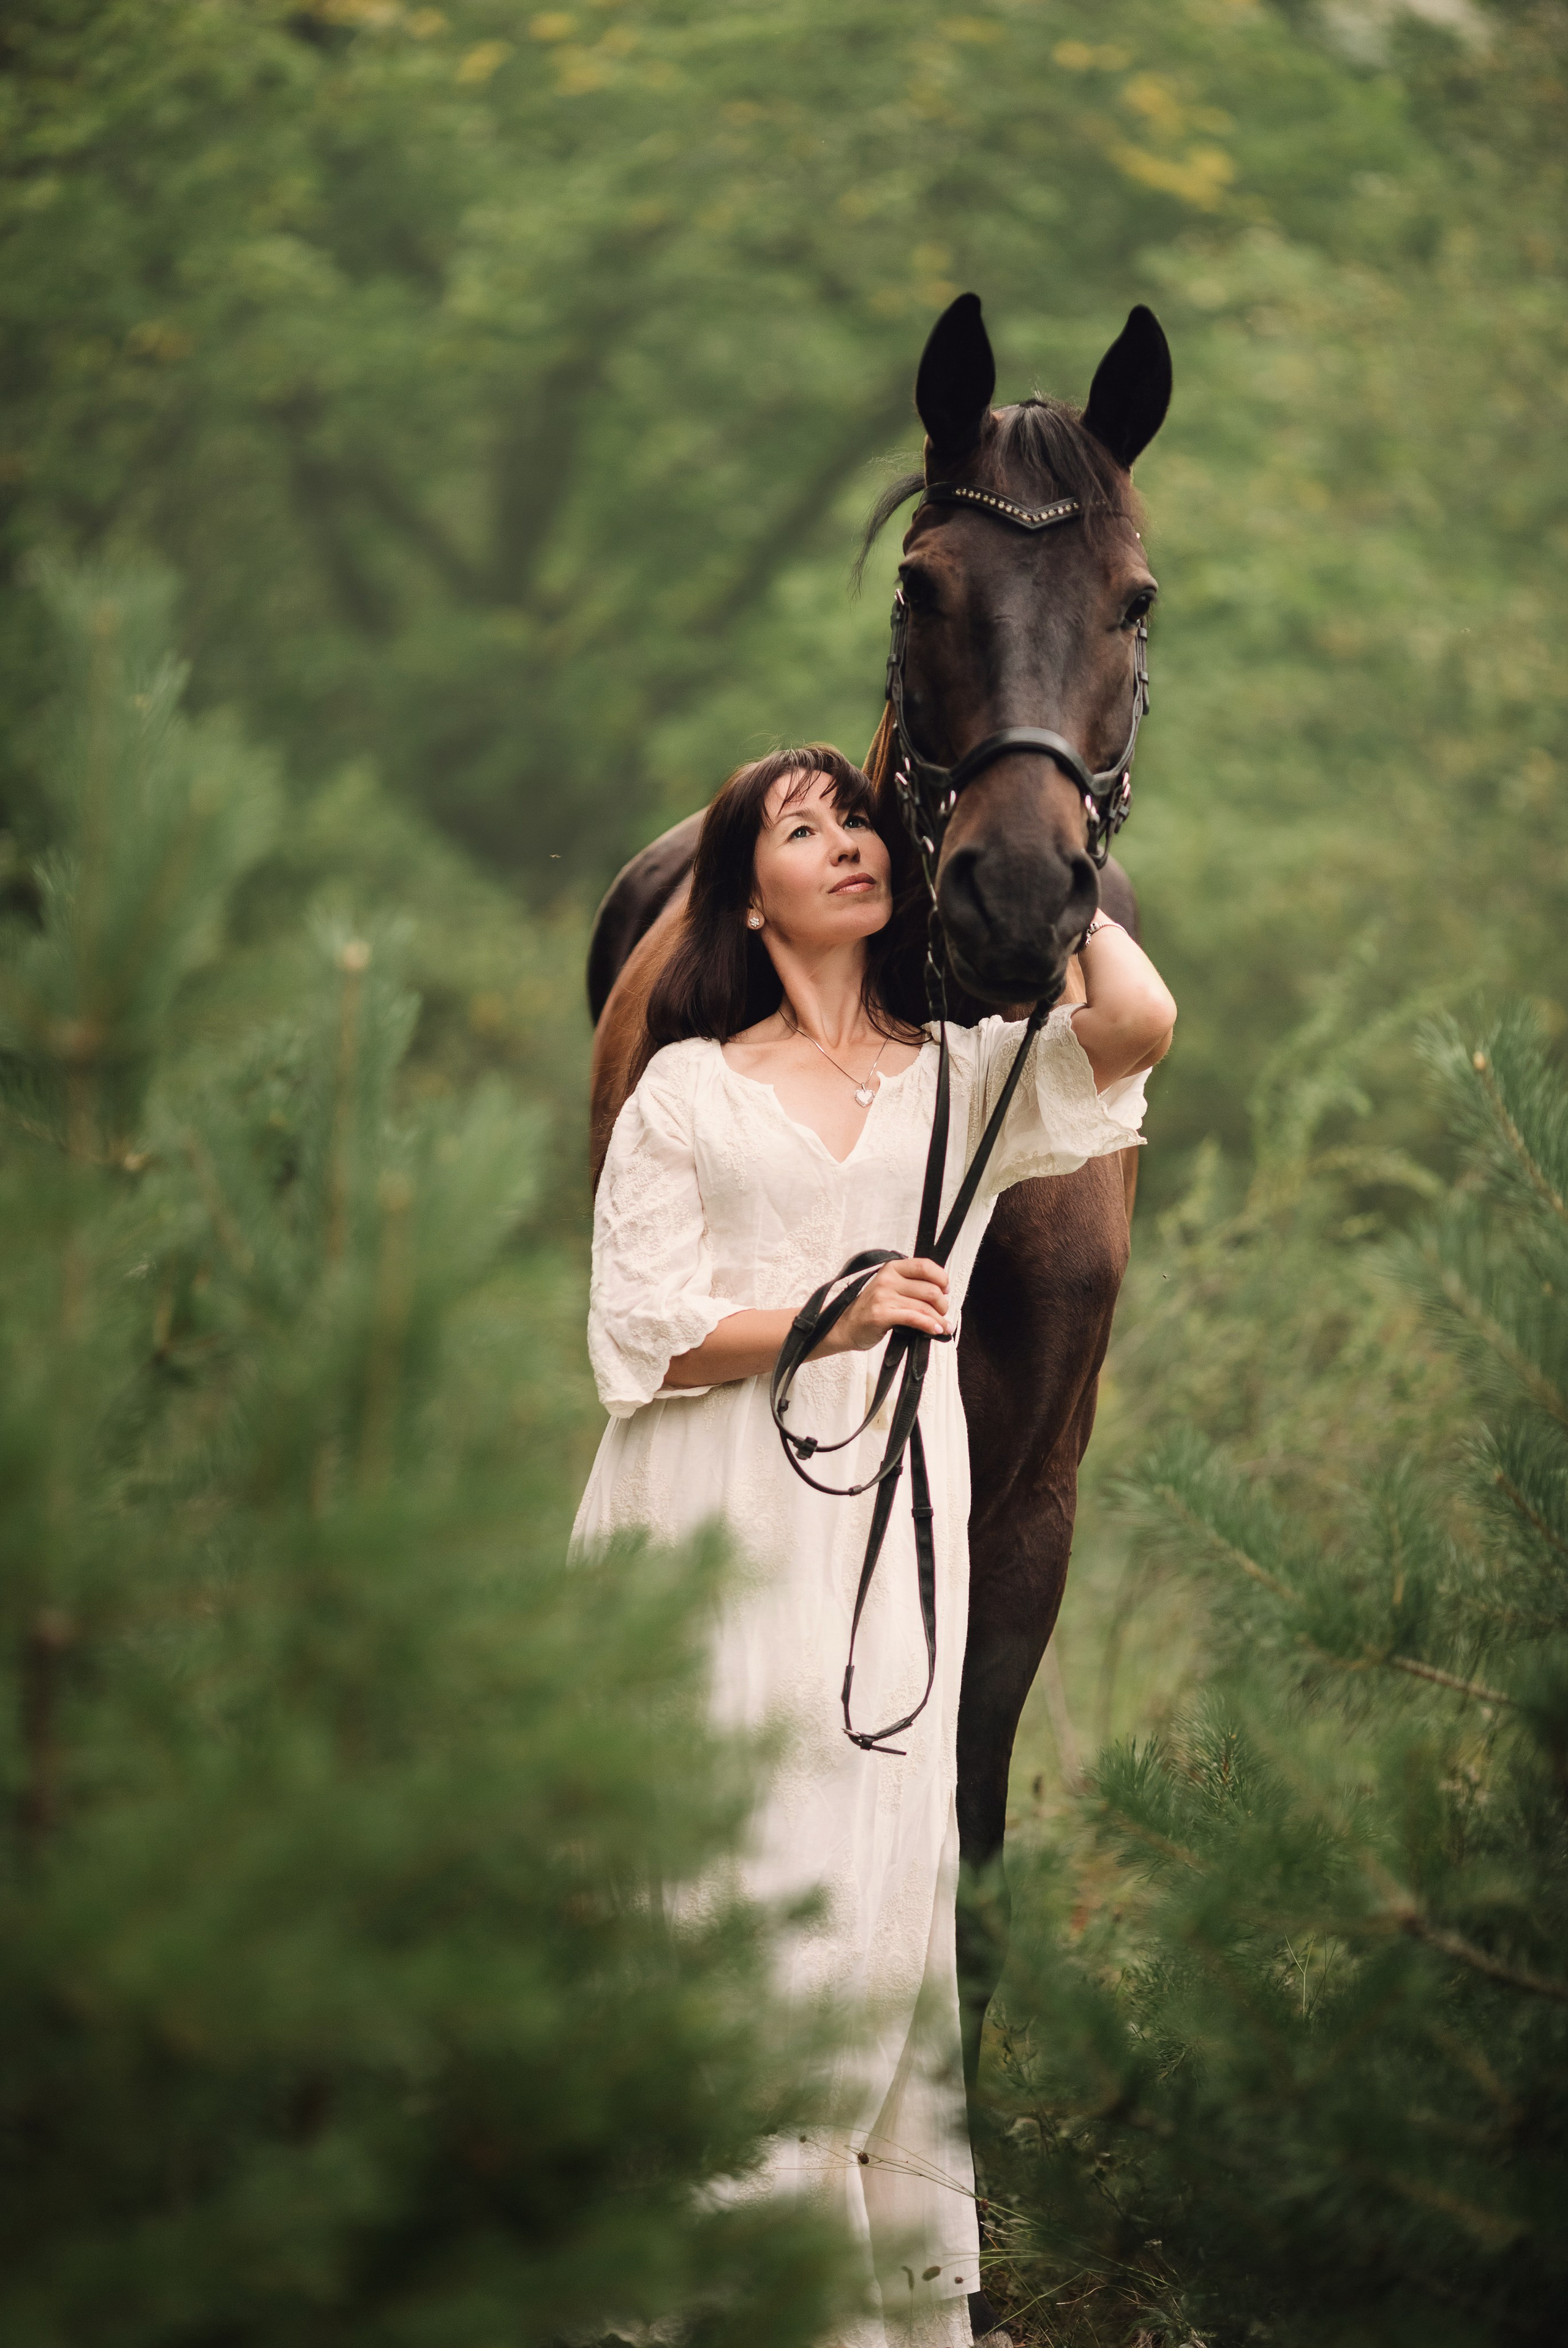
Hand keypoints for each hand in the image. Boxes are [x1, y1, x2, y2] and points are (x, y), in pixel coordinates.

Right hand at [815, 1258, 950, 1353]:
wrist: (846, 1326)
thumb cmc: (872, 1308)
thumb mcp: (889, 1288)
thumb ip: (910, 1284)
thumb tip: (942, 1291)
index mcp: (892, 1268)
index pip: (925, 1266)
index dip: (941, 1278)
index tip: (946, 1289)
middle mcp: (888, 1279)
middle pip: (930, 1290)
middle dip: (942, 1305)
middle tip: (942, 1313)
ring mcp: (883, 1297)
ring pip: (925, 1307)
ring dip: (939, 1320)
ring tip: (944, 1327)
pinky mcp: (882, 1315)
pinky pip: (915, 1319)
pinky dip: (930, 1326)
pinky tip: (935, 1331)